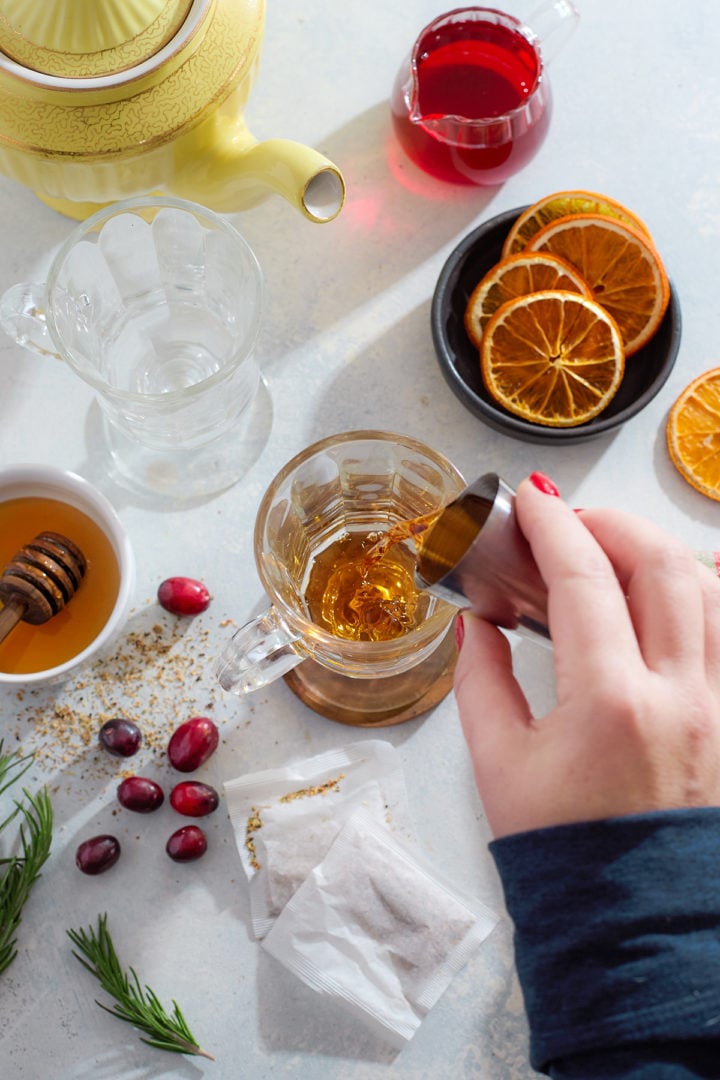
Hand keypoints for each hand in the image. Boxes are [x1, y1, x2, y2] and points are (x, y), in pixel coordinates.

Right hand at [454, 475, 719, 837]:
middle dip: (613, 524)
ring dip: (663, 553)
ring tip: (619, 554)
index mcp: (610, 704)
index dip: (553, 525)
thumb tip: (475, 625)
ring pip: (713, 590)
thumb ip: (480, 681)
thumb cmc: (567, 855)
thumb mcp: (499, 764)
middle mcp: (679, 697)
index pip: (583, 578)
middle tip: (572, 522)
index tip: (532, 503)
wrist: (632, 924)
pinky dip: (704, 596)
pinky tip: (672, 595)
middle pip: (663, 566)